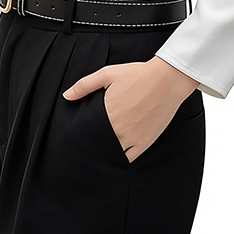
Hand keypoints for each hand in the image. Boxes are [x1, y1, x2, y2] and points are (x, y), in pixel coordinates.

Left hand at [62, 57, 199, 162]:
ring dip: (106, 153)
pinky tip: (116, 156)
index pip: (88, 133)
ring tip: (99, 152)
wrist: (167, 80)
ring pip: (113, 154)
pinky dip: (122, 158)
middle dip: (92, 146)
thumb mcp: (107, 74)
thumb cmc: (138, 75)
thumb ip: (85, 85)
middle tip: (86, 148)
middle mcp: (119, 129)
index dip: (82, 137)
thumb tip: (67, 95)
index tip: (77, 139)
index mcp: (108, 114)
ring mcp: (133, 138)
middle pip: (99, 145)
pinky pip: (130, 157)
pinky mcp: (146, 142)